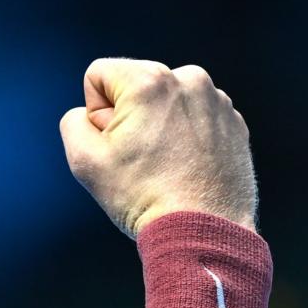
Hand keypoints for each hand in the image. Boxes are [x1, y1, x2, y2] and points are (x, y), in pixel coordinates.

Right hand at [58, 58, 257, 238]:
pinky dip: (185, 136)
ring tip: (163, 164)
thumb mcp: (83, 159)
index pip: (99, 74)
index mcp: (150, 80)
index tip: (114, 142)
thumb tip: (88, 115)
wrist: (203, 233)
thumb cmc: (143, 196)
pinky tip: (184, 167)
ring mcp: (217, 101)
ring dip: (157, 125)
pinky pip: (194, 117)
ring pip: (165, 101)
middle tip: (137, 158)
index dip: (95, 111)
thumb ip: (73, 121)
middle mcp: (188, 79)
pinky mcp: (234, 123)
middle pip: (134, 86)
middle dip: (128, 116)